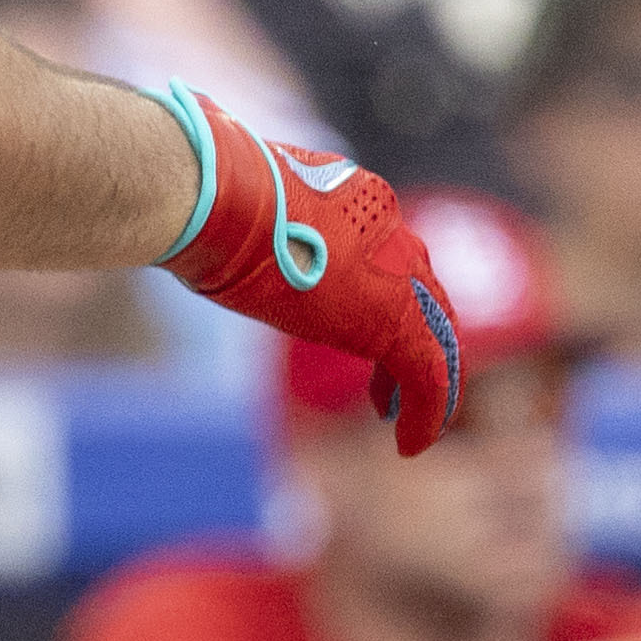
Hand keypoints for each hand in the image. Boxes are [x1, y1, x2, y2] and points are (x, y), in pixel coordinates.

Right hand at [151, 90, 455, 449]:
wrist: (216, 198)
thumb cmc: (204, 196)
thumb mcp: (239, 211)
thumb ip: (252, 231)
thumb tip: (201, 239)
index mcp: (360, 199)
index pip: (388, 254)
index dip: (383, 294)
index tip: (356, 327)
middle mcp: (392, 232)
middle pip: (425, 293)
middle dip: (416, 339)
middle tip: (394, 383)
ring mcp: (399, 274)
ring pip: (439, 335)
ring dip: (429, 382)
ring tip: (410, 420)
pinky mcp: (394, 320)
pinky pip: (431, 375)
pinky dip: (427, 413)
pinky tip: (408, 444)